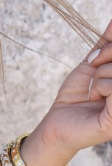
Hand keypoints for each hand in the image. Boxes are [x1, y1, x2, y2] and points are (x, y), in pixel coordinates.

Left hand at [32, 18, 111, 158]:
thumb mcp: (93, 64)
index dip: (111, 47)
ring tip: (94, 91)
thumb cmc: (77, 95)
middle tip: (93, 67)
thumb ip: (108, 44)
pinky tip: (95, 99)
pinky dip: (101, 87)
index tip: (96, 57)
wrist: (59, 121)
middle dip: (106, 56)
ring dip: (100, 76)